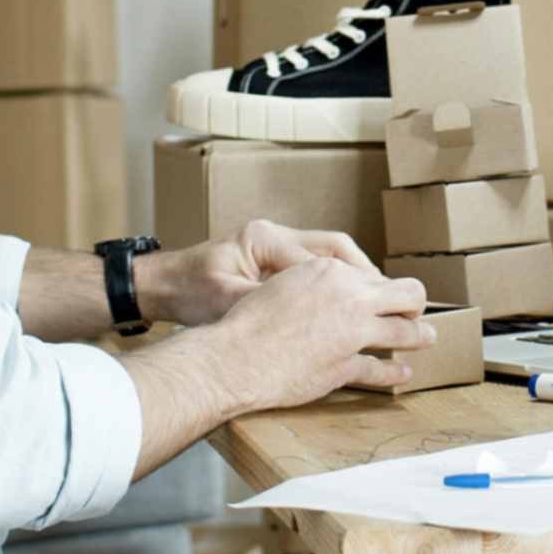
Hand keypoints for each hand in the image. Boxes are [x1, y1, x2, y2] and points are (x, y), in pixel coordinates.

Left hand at [138, 219, 379, 327]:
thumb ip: (263, 306)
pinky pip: (316, 264)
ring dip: (355, 277)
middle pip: (334, 248)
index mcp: (263, 239)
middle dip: (364, 275)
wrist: (161, 285)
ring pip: (330, 254)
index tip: (373, 303)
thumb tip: (304, 319)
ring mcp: (275, 243)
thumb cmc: (188, 293)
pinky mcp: (273, 257)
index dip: (349, 283)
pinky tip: (350, 304)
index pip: (318, 258)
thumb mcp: (224, 303)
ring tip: (378, 302)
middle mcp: (274, 234)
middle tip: (391, 299)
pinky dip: (337, 281)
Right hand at [206, 257, 433, 410]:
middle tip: (416, 311)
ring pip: (405, 332)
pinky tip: (403, 372)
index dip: (383, 286)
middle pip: (407, 294)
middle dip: (415, 302)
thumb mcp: (287, 281)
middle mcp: (350, 299)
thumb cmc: (251, 318)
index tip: (387, 294)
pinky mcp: (346, 367)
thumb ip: (319, 281)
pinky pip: (381, 370)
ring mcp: (352, 335)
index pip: (373, 274)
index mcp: (332, 272)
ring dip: (420, 335)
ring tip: (428, 336)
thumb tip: (339, 285)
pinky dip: (396, 372)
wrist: (237, 356)